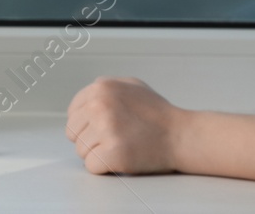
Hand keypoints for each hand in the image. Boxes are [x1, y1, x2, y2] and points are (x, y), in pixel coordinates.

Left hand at [65, 77, 181, 175]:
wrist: (181, 135)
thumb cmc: (158, 114)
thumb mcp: (131, 86)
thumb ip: (106, 88)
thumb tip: (84, 100)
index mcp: (101, 87)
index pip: (73, 113)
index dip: (85, 125)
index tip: (100, 129)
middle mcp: (100, 105)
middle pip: (73, 133)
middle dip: (89, 139)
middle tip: (112, 140)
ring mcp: (106, 129)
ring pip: (81, 151)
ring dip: (97, 154)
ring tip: (120, 147)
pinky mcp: (113, 153)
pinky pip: (91, 166)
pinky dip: (104, 168)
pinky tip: (121, 158)